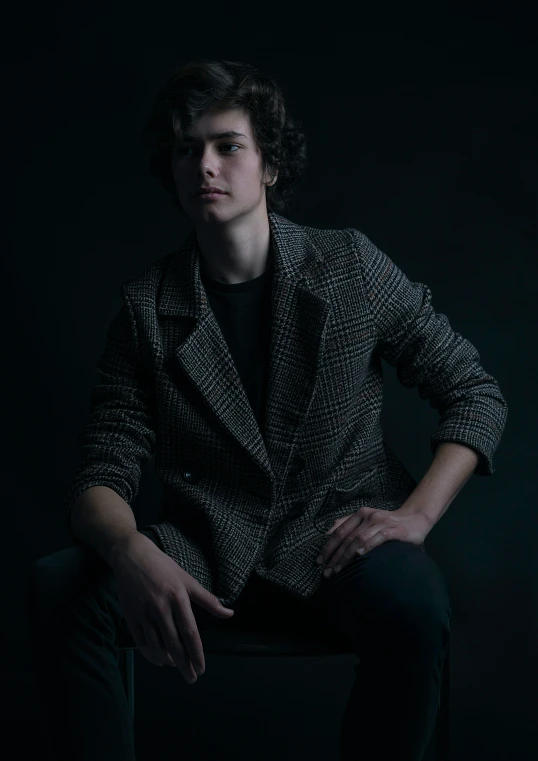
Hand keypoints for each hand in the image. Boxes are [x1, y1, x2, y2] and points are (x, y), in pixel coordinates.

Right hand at [112, 532, 233, 683]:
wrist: (132, 556)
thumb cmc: (164, 567)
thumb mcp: (188, 579)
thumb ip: (208, 599)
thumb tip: (229, 613)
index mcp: (178, 597)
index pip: (190, 632)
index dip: (196, 653)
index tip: (202, 668)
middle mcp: (160, 607)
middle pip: (174, 643)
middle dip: (184, 664)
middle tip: (191, 678)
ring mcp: (143, 612)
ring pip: (156, 645)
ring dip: (168, 660)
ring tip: (177, 667)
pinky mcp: (130, 615)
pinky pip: (141, 641)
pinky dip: (150, 654)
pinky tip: (159, 660)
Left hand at [316, 505, 431, 575]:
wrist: (415, 519)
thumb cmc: (388, 523)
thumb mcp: (367, 520)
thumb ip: (348, 524)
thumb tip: (327, 532)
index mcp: (360, 514)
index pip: (339, 531)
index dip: (328, 546)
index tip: (319, 561)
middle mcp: (369, 516)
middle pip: (347, 537)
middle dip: (335, 556)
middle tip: (326, 571)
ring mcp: (381, 522)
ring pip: (358, 539)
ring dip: (346, 556)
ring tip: (339, 569)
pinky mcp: (393, 530)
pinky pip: (376, 538)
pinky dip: (366, 547)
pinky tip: (358, 556)